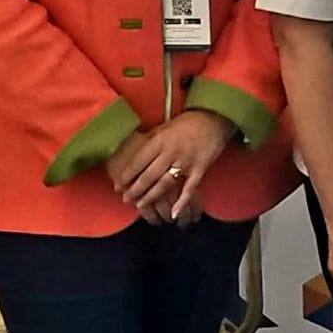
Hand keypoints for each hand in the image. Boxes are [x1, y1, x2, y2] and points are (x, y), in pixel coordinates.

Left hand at [109, 108, 233, 224]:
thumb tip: (132, 150)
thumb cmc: (187, 122)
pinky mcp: (200, 169)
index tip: (117, 186)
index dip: (126, 176)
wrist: (214, 119)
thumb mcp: (164, 126)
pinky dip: (182, 202)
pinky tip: (174, 213)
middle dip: (135, 190)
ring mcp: (186, 162)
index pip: (138, 162)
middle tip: (126, 199)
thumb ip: (150, 140)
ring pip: (165, 184)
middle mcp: (171, 152)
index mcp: (160, 140)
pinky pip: (189, 188)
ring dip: (151, 196)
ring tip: (140, 205)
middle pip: (149, 176)